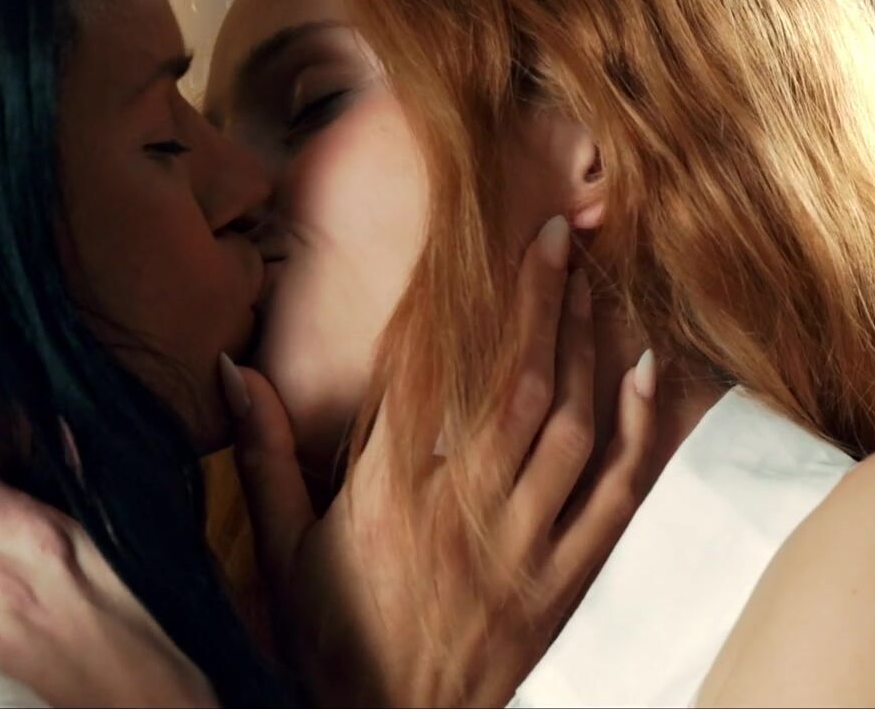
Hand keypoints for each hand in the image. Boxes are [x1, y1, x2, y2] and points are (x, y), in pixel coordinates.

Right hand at [224, 215, 668, 706]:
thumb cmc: (327, 642)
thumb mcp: (279, 553)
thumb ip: (265, 457)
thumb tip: (230, 371)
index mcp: (386, 495)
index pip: (424, 371)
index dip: (450, 298)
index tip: (466, 241)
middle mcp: (459, 510)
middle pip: (512, 381)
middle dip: (538, 298)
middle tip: (558, 233)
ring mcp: (519, 546)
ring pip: (566, 424)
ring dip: (585, 346)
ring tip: (593, 284)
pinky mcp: (562, 580)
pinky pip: (612, 495)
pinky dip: (634, 430)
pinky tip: (644, 372)